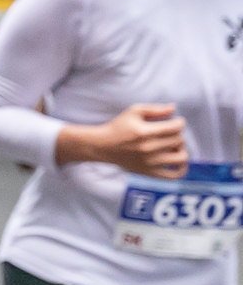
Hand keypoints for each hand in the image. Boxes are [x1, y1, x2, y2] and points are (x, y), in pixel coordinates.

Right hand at [62, 102, 187, 176]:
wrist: (102, 146)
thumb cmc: (118, 127)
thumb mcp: (133, 111)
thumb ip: (155, 109)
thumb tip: (174, 108)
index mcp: (145, 132)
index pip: (176, 127)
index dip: (180, 122)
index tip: (174, 122)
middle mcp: (149, 148)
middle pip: (179, 140)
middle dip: (178, 134)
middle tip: (169, 133)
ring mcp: (150, 163)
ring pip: (181, 157)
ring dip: (181, 149)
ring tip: (173, 146)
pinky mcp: (149, 172)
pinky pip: (174, 175)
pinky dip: (182, 169)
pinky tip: (179, 162)